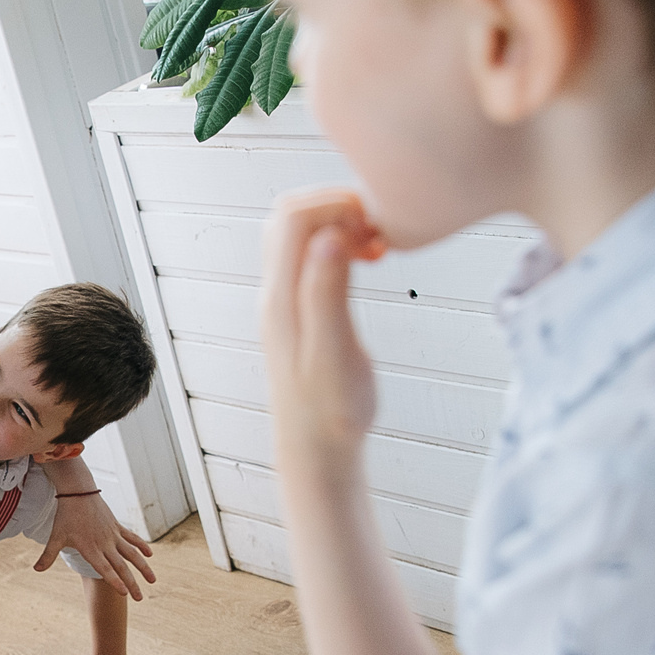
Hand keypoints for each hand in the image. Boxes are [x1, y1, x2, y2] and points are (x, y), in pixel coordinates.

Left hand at [39, 491, 154, 599]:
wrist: (78, 491)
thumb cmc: (66, 515)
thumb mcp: (55, 536)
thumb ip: (48, 555)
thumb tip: (36, 570)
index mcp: (90, 548)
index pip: (105, 568)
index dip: (115, 581)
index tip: (125, 592)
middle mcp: (105, 543)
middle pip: (121, 566)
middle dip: (132, 583)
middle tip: (140, 598)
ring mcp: (113, 535)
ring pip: (132, 554)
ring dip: (143, 567)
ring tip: (153, 580)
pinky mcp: (117, 527)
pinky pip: (132, 538)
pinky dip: (141, 546)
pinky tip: (150, 555)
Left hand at [260, 186, 387, 477]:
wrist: (316, 451)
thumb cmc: (331, 411)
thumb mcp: (335, 351)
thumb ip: (327, 292)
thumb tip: (328, 235)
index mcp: (282, 299)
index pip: (295, 215)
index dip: (337, 203)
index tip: (377, 225)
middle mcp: (275, 294)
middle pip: (291, 213)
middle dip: (338, 204)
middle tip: (379, 230)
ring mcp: (283, 300)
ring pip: (299, 232)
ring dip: (339, 222)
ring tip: (377, 246)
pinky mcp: (298, 310)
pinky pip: (310, 255)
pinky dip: (339, 243)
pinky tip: (369, 261)